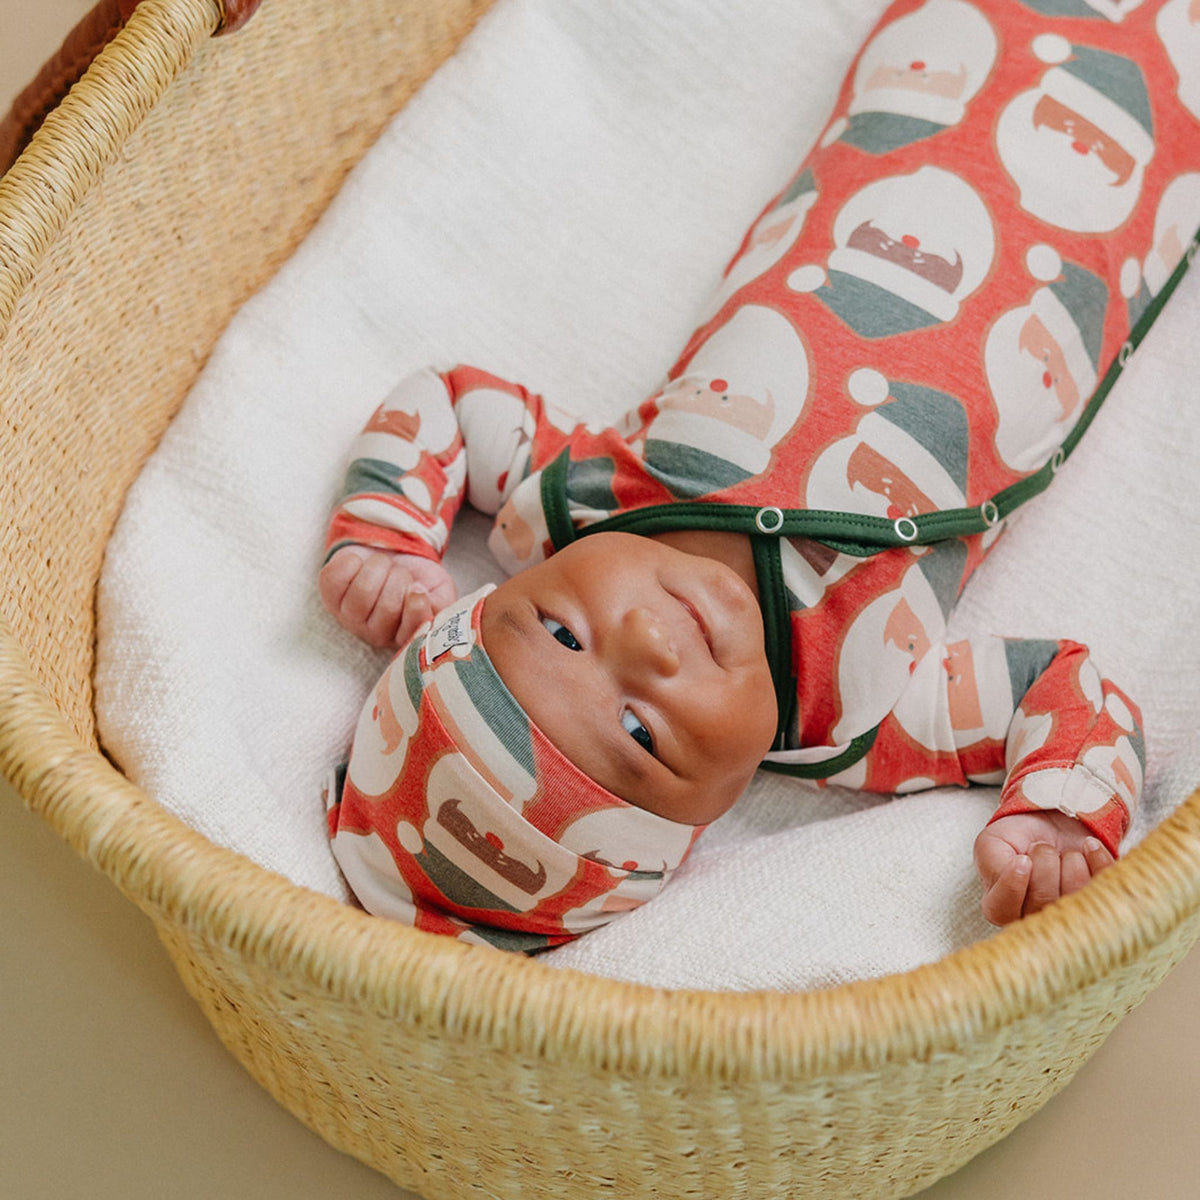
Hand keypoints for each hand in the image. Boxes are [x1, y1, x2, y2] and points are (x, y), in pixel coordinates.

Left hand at [318, 546, 455, 648]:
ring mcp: (349, 617)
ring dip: (378, 567)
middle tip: (400, 574)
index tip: (419, 589)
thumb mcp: (438, 592)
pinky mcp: (329, 596)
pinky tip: (359, 563)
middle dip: (399, 578)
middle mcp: (375, 634)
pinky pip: (336, 577)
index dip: (415, 608)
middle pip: (388, 607)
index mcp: (404, 637)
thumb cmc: (417, 578)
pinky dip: (351, 561)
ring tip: (382, 567)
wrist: (393, 556)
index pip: (409, 634)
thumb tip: (427, 605)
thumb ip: (441, 606)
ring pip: (363, 591)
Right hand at [973, 810, 1113, 925]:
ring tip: (1063, 853)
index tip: (1022, 859)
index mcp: (1003, 908)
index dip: (1013, 884)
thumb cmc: (1017, 838)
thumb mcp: (991, 844)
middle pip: (1042, 902)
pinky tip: (1087, 846)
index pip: (1002, 911)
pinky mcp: (1102, 898)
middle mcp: (1037, 918)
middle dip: (1044, 862)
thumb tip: (1019, 870)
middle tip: (1041, 848)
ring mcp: (1073, 912)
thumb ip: (993, 864)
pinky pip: (1106, 885)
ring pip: (1076, 895)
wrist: (1049, 823)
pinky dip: (1097, 858)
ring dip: (1070, 861)